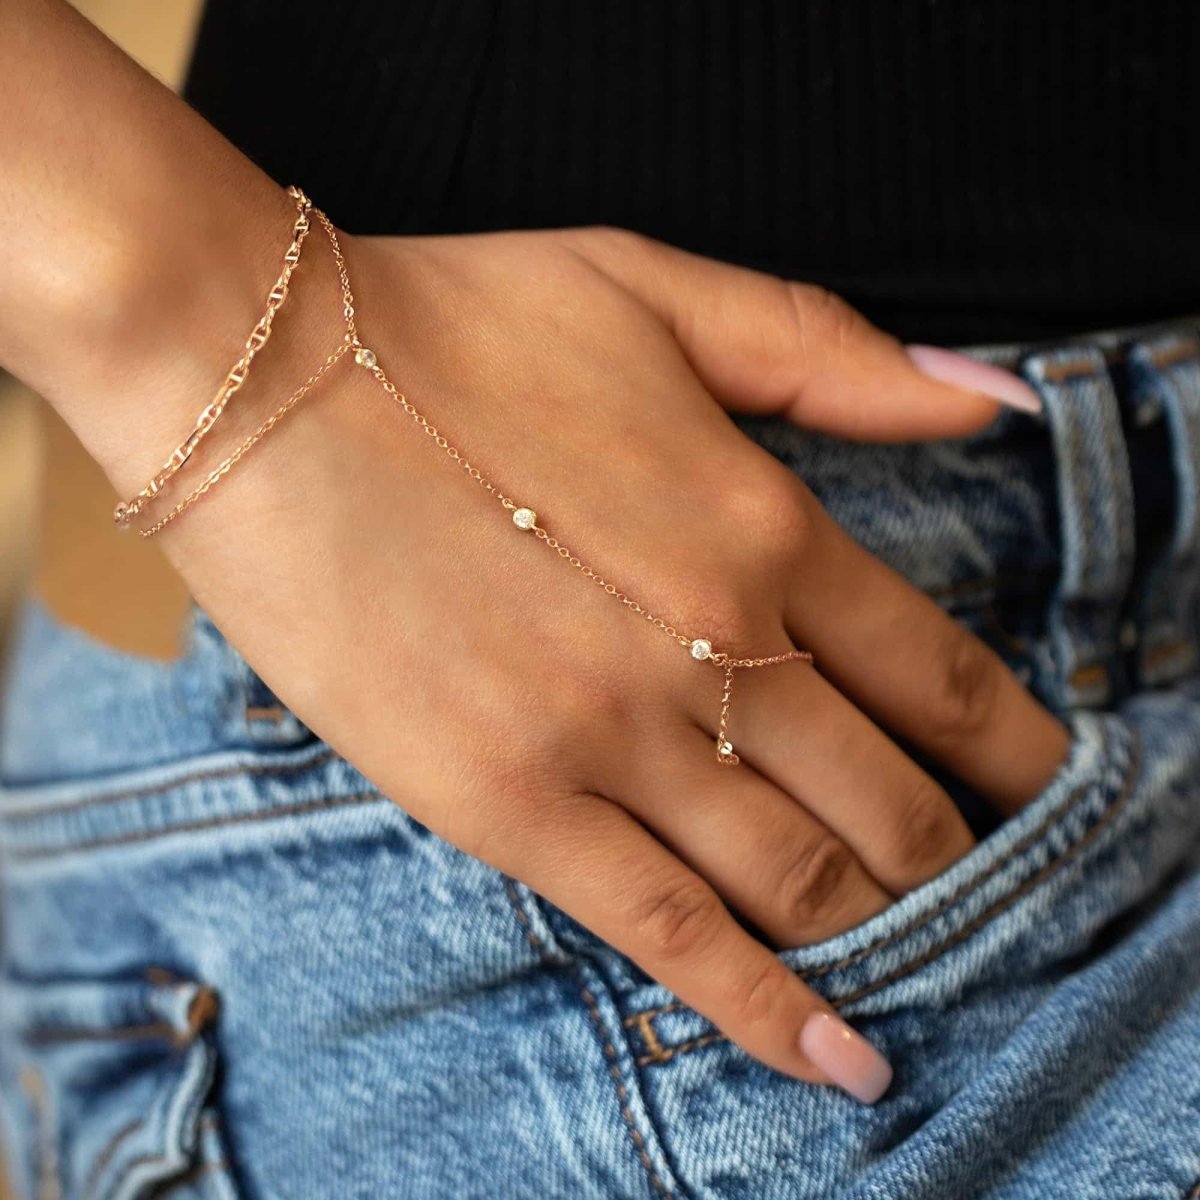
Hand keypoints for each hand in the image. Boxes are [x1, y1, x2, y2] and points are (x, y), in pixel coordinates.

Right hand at [141, 222, 1068, 1102]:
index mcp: (762, 525)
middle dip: (958, 856)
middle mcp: (713, 648)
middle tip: (984, 882)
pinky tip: (839, 1059)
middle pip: (892, 803)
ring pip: (804, 884)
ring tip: (926, 955)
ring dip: (888, 930)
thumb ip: (830, 352)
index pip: (942, 677)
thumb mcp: (658, 290)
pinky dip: (770, 1012)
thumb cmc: (456, 324)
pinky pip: (673, 936)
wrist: (258, 381)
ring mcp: (613, 740)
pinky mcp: (511, 806)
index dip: (1016, 752)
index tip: (1044, 791)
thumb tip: (987, 395)